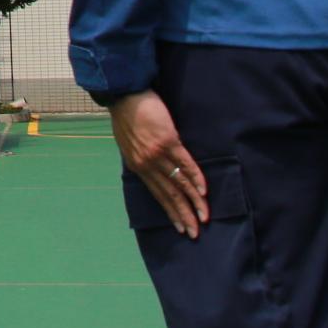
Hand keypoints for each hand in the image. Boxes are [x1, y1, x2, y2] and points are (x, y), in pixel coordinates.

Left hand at [109, 90, 208, 238]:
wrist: (124, 95)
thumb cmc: (126, 116)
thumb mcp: (128, 144)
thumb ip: (141, 159)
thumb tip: (154, 169)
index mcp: (137, 166)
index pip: (157, 194)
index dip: (170, 211)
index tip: (180, 227)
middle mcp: (147, 165)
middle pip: (169, 194)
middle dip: (183, 214)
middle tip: (195, 232)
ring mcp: (158, 154)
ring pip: (179, 183)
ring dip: (193, 201)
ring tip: (203, 216)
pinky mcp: (169, 141)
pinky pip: (185, 163)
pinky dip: (195, 178)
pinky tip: (203, 191)